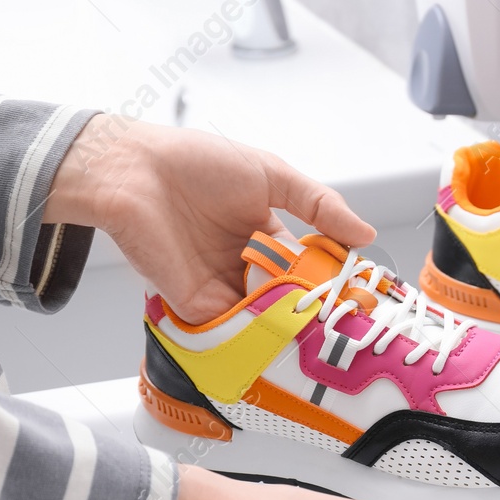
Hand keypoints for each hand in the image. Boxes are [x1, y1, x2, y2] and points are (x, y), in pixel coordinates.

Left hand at [45, 115, 374, 324]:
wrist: (133, 172)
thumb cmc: (196, 163)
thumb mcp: (271, 175)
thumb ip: (319, 204)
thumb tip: (366, 235)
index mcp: (264, 234)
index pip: (306, 266)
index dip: (330, 280)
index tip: (357, 294)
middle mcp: (244, 264)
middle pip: (287, 299)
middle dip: (312, 311)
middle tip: (344, 324)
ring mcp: (220, 287)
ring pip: (264, 318)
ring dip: (288, 326)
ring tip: (318, 333)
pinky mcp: (194, 305)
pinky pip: (231, 330)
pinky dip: (255, 336)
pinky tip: (281, 336)